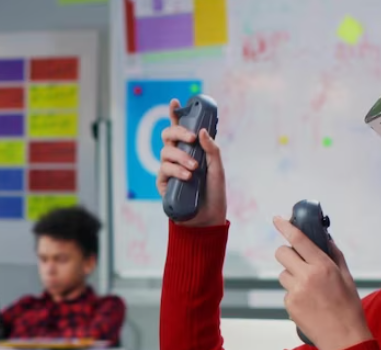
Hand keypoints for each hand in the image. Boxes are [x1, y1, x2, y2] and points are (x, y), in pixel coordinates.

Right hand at [156, 98, 227, 227]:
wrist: (208, 216)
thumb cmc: (214, 191)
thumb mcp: (218, 168)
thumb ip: (211, 149)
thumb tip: (202, 131)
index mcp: (190, 149)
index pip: (180, 127)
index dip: (175, 114)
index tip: (176, 102)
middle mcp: (177, 155)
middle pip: (167, 135)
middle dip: (178, 132)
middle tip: (192, 138)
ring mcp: (169, 168)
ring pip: (166, 152)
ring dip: (181, 157)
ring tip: (194, 169)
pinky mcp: (163, 183)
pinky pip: (164, 170)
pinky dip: (175, 170)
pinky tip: (187, 176)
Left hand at [273, 216, 371, 349]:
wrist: (344, 338)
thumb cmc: (348, 307)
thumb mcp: (347, 277)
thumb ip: (334, 255)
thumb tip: (324, 239)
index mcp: (323, 266)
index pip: (299, 240)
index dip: (285, 227)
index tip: (276, 219)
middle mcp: (307, 276)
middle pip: (282, 253)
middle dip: (287, 254)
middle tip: (298, 262)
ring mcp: (295, 291)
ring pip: (283, 273)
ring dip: (292, 276)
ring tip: (310, 290)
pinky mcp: (289, 304)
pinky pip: (286, 291)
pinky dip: (294, 294)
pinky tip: (309, 304)